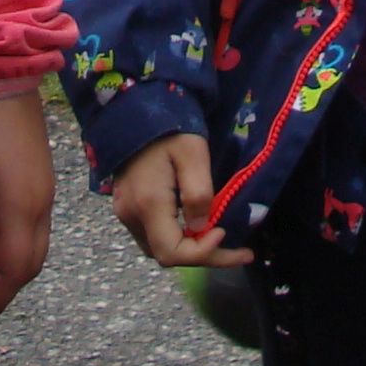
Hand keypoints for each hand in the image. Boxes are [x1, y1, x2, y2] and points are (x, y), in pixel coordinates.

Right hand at [109, 130, 244, 270]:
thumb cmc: (168, 128)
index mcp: (148, 204)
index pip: (172, 253)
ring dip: (191, 250)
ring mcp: (125, 212)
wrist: (135, 109)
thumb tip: (202, 228)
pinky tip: (198, 227)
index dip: (202, 252)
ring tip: (222, 241)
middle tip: (240, 251)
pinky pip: (152, 234)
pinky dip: (177, 238)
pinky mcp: (126, 206)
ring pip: (159, 248)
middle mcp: (131, 215)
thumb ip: (198, 194)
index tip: (224, 231)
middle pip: (166, 255)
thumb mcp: (193, 155)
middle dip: (204, 256)